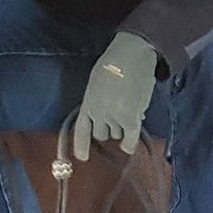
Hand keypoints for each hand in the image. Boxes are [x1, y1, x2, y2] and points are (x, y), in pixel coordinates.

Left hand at [73, 32, 158, 160]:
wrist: (131, 55)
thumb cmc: (114, 63)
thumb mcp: (97, 82)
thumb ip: (99, 101)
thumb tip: (112, 118)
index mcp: (88, 102)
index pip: (81, 129)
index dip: (81, 145)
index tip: (83, 157)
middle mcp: (98, 112)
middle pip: (101, 134)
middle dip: (109, 128)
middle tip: (119, 115)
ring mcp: (114, 117)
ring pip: (117, 134)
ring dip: (123, 127)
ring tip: (130, 109)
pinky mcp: (130, 119)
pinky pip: (130, 139)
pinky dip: (130, 143)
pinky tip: (129, 144)